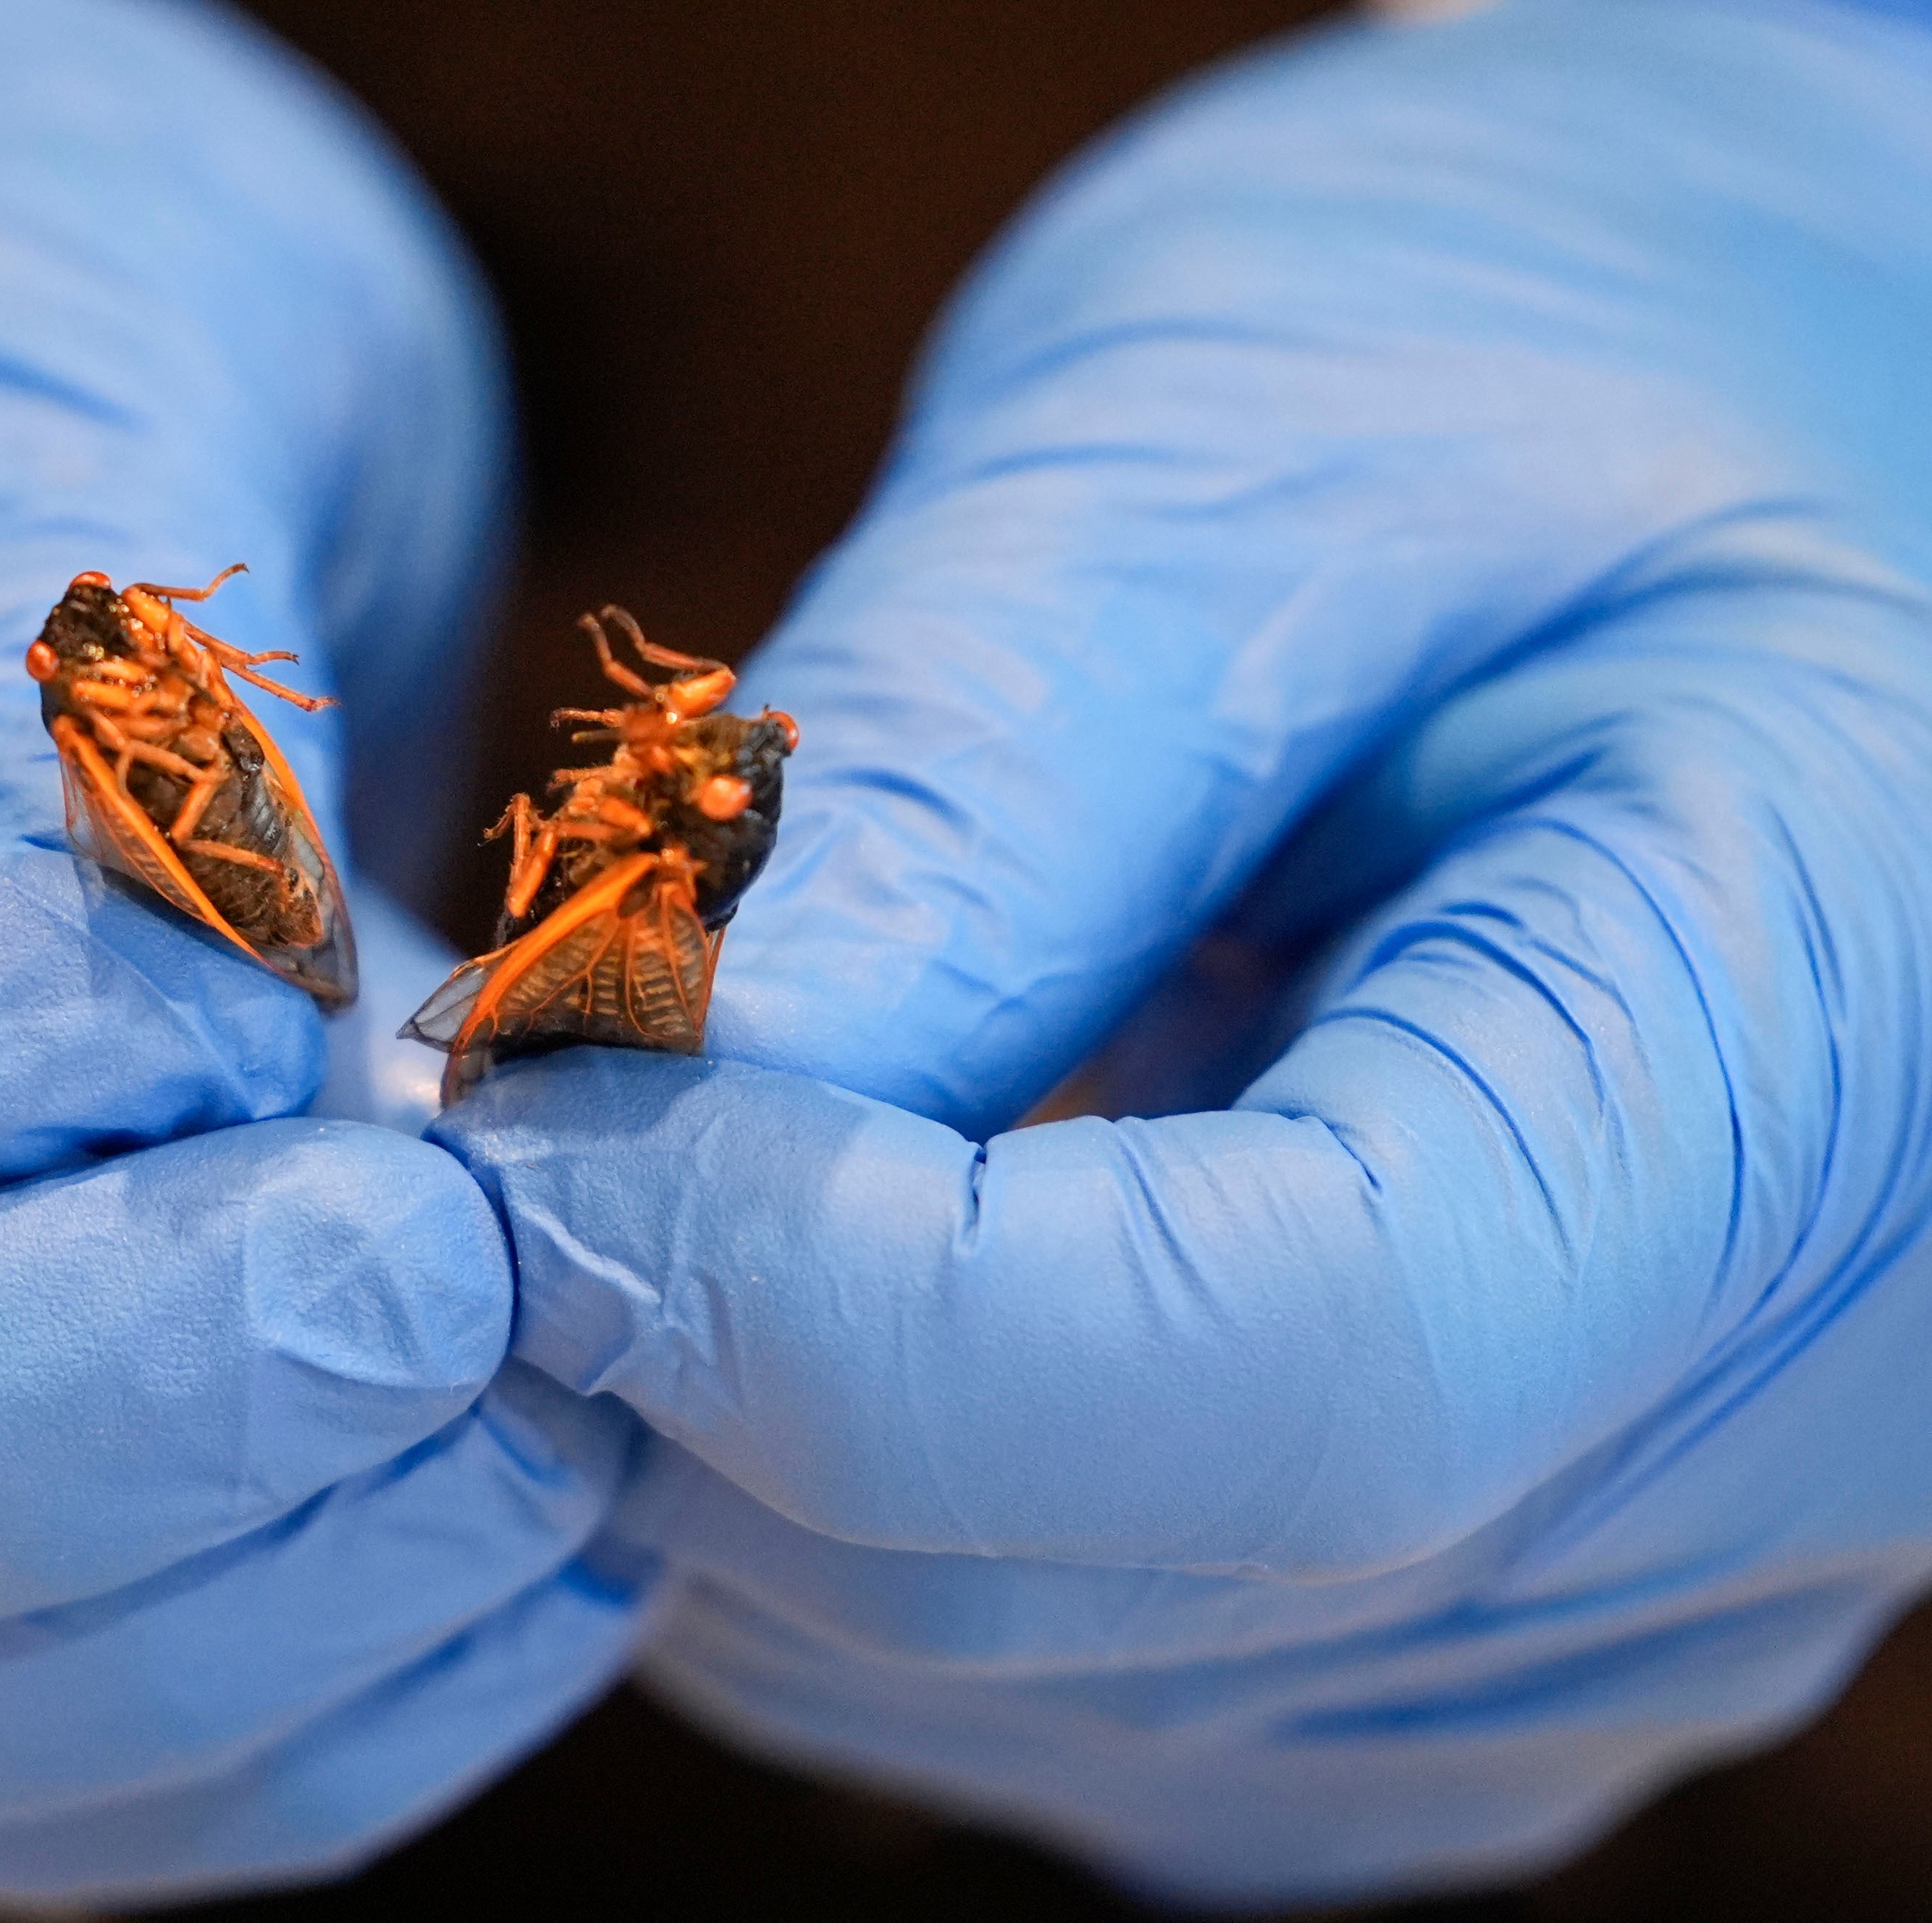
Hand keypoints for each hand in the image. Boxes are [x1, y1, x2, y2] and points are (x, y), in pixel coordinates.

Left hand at [435, 1, 1931, 1904]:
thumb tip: (626, 1074)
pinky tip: (836, 1224)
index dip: (817, 1276)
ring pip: (960, 1665)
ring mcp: (1553, 1622)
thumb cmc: (1541, 372)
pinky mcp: (1386, 1663)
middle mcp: (1728, 1467)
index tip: (525, 1097)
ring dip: (716, 1418)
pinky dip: (802, 1482)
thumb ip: (975, 765)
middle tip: (521, 1080)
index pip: (1282, 1376)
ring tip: (707, 1105)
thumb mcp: (1271, 441)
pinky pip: (989, 1674)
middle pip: (1061, 1571)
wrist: (1728, 492)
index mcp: (1808, 1090)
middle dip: (690, 1344)